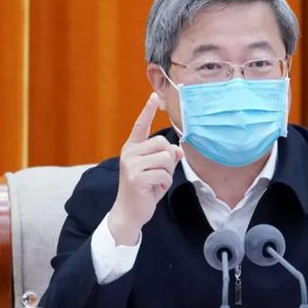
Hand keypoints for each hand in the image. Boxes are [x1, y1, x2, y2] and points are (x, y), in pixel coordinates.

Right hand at [108, 93, 183, 245]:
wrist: (129, 212)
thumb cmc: (143, 190)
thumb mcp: (156, 171)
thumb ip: (165, 157)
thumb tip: (178, 149)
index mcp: (132, 148)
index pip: (140, 126)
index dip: (147, 111)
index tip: (154, 96)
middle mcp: (129, 153)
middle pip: (162, 143)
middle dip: (169, 159)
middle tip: (161, 173)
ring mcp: (131, 164)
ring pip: (165, 158)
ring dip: (167, 173)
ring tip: (156, 182)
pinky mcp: (136, 177)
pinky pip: (163, 174)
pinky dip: (164, 183)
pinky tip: (154, 189)